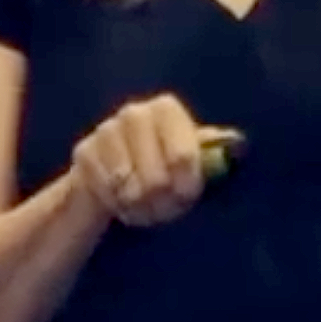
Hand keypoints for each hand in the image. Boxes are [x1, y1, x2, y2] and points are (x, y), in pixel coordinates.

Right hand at [70, 94, 206, 229]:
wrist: (116, 174)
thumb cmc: (166, 168)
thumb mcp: (196, 159)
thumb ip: (216, 153)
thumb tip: (236, 143)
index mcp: (166, 109)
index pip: (182, 156)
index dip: (188, 185)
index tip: (189, 197)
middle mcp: (134, 113)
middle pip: (156, 178)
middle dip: (164, 204)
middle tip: (167, 211)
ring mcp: (105, 131)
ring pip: (129, 190)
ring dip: (141, 209)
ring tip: (147, 211)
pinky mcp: (84, 152)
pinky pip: (106, 193)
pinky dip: (117, 207)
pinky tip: (124, 205)